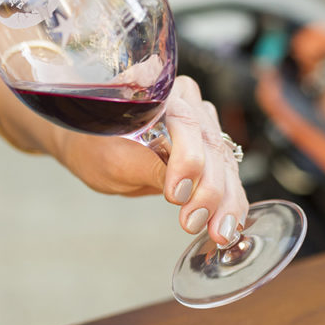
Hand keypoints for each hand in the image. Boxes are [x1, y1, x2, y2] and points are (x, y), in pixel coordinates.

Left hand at [53, 76, 248, 245]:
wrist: (94, 148)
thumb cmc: (95, 148)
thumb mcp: (112, 162)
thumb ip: (147, 169)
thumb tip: (182, 190)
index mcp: (158, 92)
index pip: (183, 121)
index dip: (187, 159)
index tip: (176, 194)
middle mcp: (187, 101)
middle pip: (209, 144)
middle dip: (207, 189)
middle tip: (193, 221)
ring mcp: (203, 124)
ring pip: (224, 162)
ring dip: (225, 201)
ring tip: (218, 232)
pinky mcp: (212, 150)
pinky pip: (228, 175)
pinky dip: (230, 203)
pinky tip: (229, 225)